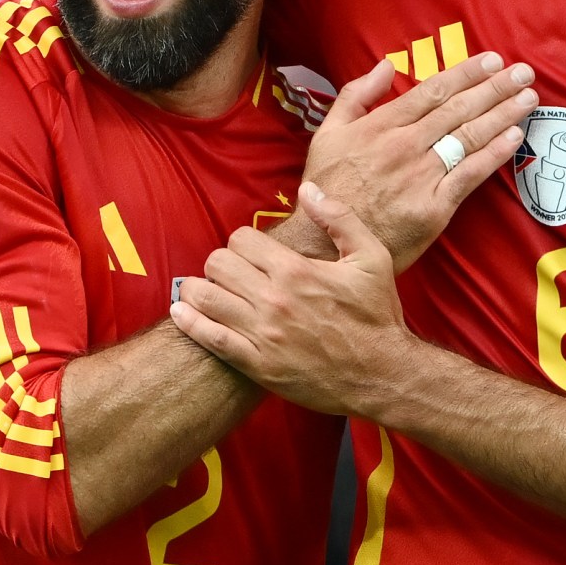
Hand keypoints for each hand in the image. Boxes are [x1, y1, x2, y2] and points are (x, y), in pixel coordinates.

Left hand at [171, 183, 413, 414]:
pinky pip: (210, 338)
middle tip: (233, 273)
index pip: (241, 238)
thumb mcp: (372, 258)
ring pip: (205, 297)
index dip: (243, 241)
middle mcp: (274, 300)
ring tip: (207, 290)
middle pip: (217, 264)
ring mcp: (263, 334)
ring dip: (199, 289)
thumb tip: (308, 189)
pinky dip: (190, 322)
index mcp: (297, 270)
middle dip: (221, 263)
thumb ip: (339, 218)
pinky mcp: (257, 365)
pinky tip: (182, 312)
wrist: (383, 375)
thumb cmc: (378, 316)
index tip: (253, 253)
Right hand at [301, 51, 535, 270]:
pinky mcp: (434, 207)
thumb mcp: (328, 133)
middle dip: (494, 88)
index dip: (466, 73)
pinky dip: (493, 154)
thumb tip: (385, 64)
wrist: (326, 245)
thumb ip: (356, 95)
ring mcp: (422, 176)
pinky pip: (470, 175)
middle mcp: (405, 146)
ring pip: (469, 137)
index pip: (432, 91)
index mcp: (381, 126)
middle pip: (458, 110)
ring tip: (528, 98)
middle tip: (523, 72)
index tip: (492, 60)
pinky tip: (514, 137)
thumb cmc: (327, 188)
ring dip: (502, 114)